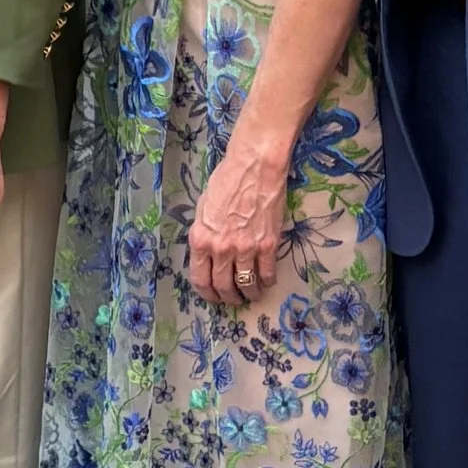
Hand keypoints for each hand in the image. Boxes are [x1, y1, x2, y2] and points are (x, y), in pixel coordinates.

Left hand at [187, 140, 286, 305]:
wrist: (254, 167)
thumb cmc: (226, 181)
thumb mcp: (203, 208)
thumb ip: (204, 233)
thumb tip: (207, 252)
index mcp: (201, 239)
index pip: (200, 278)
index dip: (207, 293)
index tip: (213, 296)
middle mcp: (221, 248)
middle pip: (223, 286)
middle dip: (227, 298)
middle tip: (233, 299)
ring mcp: (245, 249)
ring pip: (246, 285)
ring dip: (248, 295)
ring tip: (250, 295)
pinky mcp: (267, 245)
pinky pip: (267, 274)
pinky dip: (267, 282)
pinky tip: (266, 282)